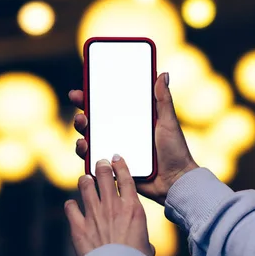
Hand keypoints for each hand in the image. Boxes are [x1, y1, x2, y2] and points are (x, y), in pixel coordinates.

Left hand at [65, 155, 152, 255]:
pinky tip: (72, 206)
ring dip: (85, 181)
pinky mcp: (78, 226)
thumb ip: (143, 240)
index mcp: (133, 208)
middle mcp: (112, 206)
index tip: (116, 158)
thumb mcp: (147, 247)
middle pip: (103, 176)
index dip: (120, 165)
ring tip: (85, 180)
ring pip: (85, 187)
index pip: (126, 178)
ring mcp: (93, 214)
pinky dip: (71, 206)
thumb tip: (145, 246)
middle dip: (100, 166)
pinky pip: (70, 208)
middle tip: (99, 163)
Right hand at [70, 72, 198, 204]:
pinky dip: (85, 153)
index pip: (110, 106)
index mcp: (133, 122)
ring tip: (81, 124)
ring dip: (81, 130)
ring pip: (91, 139)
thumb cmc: (175, 151)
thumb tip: (162, 74)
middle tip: (79, 104)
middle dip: (82, 111)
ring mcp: (116, 151)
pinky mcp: (113, 168)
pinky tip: (84, 146)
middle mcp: (122, 135)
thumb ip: (163, 100)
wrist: (175, 182)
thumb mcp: (168, 122)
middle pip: (95, 121)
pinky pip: (95, 160)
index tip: (84, 86)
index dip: (95, 96)